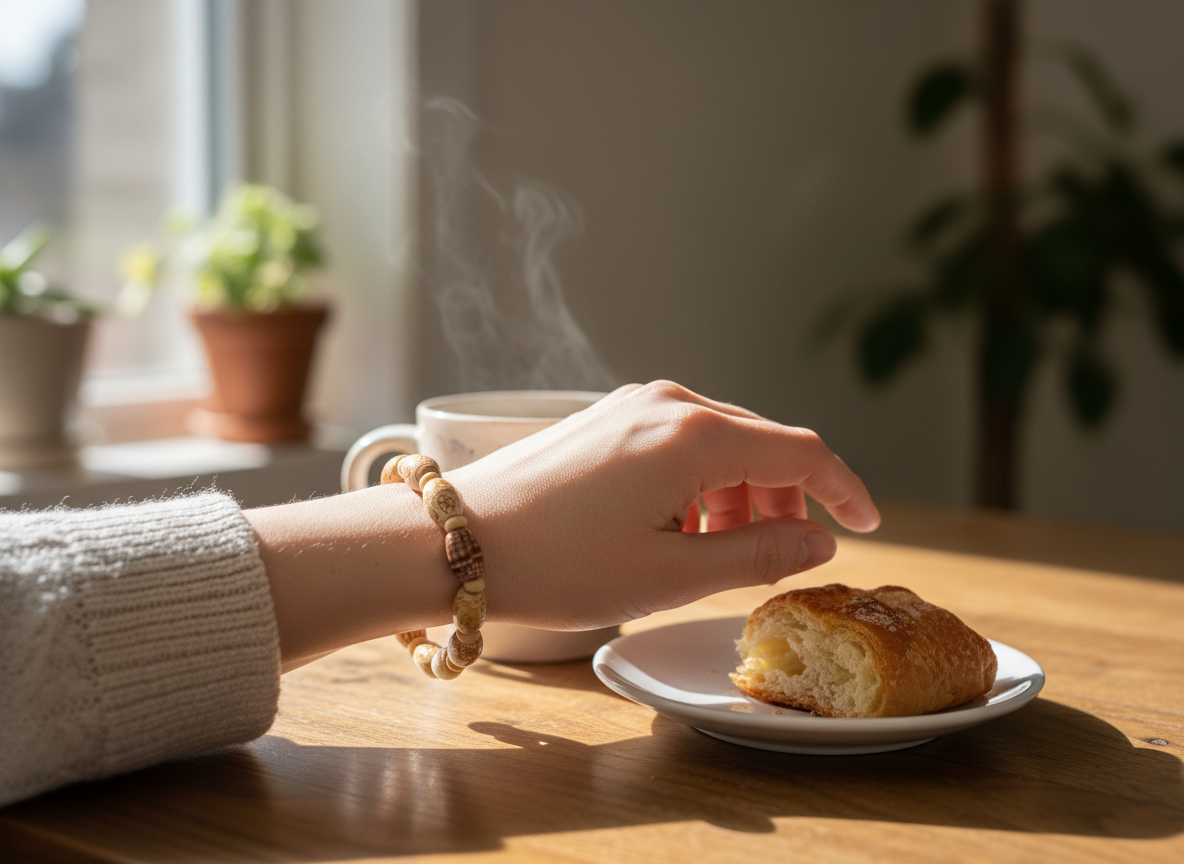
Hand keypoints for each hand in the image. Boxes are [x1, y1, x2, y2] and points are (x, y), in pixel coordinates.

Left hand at [452, 381, 879, 629]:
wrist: (453, 541)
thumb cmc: (558, 565)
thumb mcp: (672, 575)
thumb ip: (760, 555)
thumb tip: (821, 541)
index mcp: (696, 436)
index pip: (802, 451)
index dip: (846, 489)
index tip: (869, 526)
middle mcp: (669, 403)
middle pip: (762, 443)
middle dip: (785, 500)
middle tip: (777, 558)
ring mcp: (631, 405)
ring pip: (720, 443)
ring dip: (740, 495)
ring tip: (717, 553)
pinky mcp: (604, 418)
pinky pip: (678, 443)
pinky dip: (699, 484)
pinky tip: (677, 528)